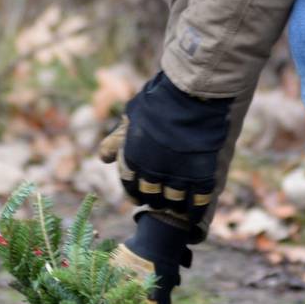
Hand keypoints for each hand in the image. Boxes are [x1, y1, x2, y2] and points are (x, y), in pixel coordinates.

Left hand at [99, 72, 231, 221]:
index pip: (130, 187)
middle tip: (160, 201)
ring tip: (178, 207)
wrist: (190, 94)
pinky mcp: (200, 175)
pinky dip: (197, 207)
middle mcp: (152, 173)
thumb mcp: (129, 118)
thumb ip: (117, 141)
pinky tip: (197, 209)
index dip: (134, 193)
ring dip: (175, 205)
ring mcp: (177, 175)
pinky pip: (198, 200)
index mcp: (132, 160)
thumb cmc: (158, 101)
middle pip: (152, 197)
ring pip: (174, 201)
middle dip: (155, 200)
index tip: (138, 198)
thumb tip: (104, 159)